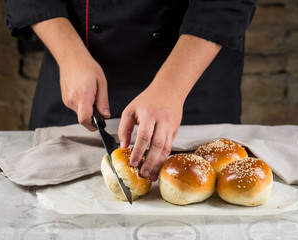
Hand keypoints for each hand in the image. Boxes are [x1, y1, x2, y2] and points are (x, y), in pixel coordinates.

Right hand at [31, 17, 109, 130]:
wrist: (71, 58)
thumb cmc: (87, 67)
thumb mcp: (101, 83)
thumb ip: (103, 101)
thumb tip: (105, 116)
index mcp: (83, 96)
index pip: (85, 119)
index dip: (93, 125)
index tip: (101, 123)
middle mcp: (72, 100)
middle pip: (83, 119)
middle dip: (93, 118)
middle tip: (99, 107)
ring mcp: (67, 101)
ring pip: (80, 114)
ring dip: (88, 111)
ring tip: (92, 96)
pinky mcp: (65, 100)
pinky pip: (76, 108)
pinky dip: (82, 106)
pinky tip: (85, 94)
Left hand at [118, 34, 221, 180]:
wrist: (170, 90)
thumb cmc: (148, 99)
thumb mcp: (131, 109)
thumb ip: (124, 127)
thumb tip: (123, 146)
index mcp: (149, 114)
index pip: (144, 136)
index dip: (138, 151)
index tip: (133, 163)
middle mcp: (162, 121)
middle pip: (157, 146)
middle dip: (150, 162)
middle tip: (142, 174)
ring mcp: (171, 126)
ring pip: (166, 149)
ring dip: (158, 164)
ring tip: (150, 176)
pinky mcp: (175, 130)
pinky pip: (169, 147)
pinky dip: (163, 159)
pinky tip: (157, 167)